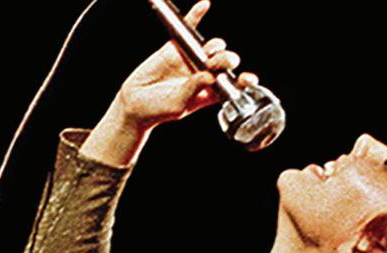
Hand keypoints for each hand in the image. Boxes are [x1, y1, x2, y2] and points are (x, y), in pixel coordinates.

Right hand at [118, 2, 248, 126]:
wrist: (136, 100)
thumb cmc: (159, 109)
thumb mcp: (179, 104)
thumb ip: (194, 90)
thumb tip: (208, 75)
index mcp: (213, 93)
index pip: (235, 85)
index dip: (245, 81)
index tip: (251, 78)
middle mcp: (207, 75)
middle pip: (226, 62)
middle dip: (227, 60)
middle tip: (216, 64)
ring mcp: (194, 60)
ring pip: (213, 47)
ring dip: (215, 47)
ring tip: (208, 53)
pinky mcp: (178, 47)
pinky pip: (190, 29)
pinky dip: (196, 16)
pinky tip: (204, 5)